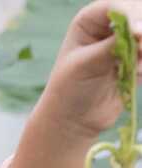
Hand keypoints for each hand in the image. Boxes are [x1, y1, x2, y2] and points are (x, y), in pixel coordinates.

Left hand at [41, 1, 141, 139]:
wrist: (73, 121)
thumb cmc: (69, 90)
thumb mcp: (85, 65)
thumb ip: (111, 46)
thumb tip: (138, 31)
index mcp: (90, 20)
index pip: (117, 6)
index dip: (131, 15)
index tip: (137, 32)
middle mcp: (109, 27)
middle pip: (137, 14)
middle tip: (141, 47)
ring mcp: (124, 44)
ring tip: (136, 68)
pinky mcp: (134, 62)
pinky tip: (137, 75)